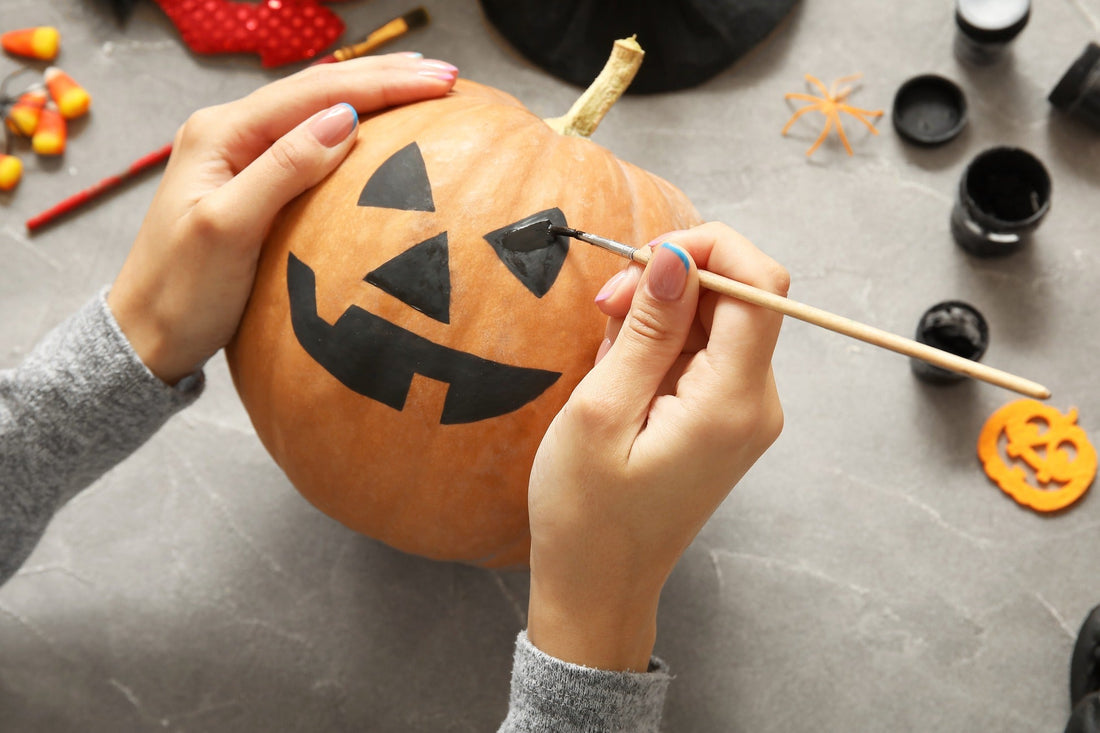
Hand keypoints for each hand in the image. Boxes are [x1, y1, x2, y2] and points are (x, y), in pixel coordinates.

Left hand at [107, 53, 458, 383]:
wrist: (146, 337)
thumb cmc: (181, 292)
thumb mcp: (228, 231)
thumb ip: (282, 170)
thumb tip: (343, 120)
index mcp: (221, 133)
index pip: (314, 93)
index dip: (381, 84)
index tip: (437, 83)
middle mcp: (230, 132)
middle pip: (317, 89)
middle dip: (385, 77)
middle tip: (447, 78)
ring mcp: (241, 157)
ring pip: (317, 109)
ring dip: (372, 93)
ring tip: (422, 84)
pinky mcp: (253, 184)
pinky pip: (311, 141)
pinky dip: (353, 125)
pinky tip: (377, 127)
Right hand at [526, 222, 787, 670]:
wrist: (598, 584)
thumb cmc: (586, 511)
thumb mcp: (602, 410)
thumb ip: (648, 330)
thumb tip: (676, 257)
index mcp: (732, 402)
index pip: (761, 285)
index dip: (707, 248)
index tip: (643, 260)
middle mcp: (755, 403)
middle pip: (740, 296)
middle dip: (673, 279)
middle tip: (605, 307)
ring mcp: (745, 412)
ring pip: (718, 320)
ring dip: (661, 313)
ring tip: (606, 349)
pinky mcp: (726, 418)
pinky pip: (705, 352)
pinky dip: (663, 343)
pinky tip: (621, 372)